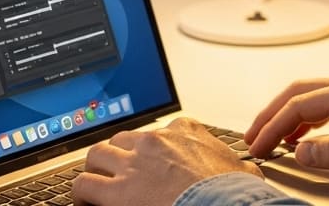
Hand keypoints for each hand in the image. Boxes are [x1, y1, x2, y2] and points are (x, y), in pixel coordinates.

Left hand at [72, 118, 260, 205]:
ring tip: (95, 184)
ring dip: (95, 169)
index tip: (152, 159)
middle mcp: (155, 142)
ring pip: (96, 155)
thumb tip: (247, 171)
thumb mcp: (242, 170)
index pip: (161, 130)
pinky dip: (81, 194)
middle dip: (117, 155)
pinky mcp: (116, 191)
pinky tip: (86, 203)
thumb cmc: (232, 193)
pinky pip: (83, 185)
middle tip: (117, 171)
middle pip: (122, 139)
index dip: (153, 147)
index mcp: (185, 132)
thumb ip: (236, 164)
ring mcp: (133, 164)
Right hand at [245, 74, 328, 175]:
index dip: (272, 126)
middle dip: (270, 115)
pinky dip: (306, 118)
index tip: (257, 145)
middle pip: (298, 93)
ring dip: (287, 116)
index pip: (299, 105)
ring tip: (270, 138)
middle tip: (252, 138)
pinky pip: (326, 103)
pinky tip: (301, 135)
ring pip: (310, 96)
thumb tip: (301, 151)